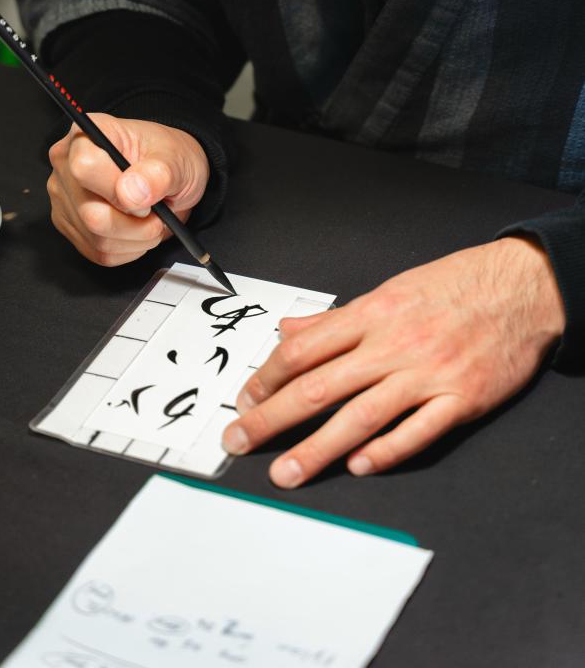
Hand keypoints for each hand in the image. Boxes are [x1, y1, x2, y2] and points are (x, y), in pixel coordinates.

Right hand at [47, 114, 209, 265]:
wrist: (169, 174)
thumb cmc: (168, 158)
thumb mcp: (176, 160)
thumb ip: (158, 173)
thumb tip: (131, 192)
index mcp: (88, 135)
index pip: (85, 168)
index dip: (119, 190)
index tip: (145, 195)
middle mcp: (66, 164)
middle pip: (91, 213)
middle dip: (134, 223)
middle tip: (155, 212)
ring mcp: (64, 196)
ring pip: (96, 237)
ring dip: (135, 238)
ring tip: (150, 220)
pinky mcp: (69, 224)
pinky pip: (98, 252)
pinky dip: (127, 248)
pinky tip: (136, 230)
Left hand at [222, 238, 565, 486]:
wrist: (519, 288)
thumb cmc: (452, 287)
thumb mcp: (389, 291)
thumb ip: (337, 320)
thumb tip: (289, 332)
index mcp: (372, 314)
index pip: (304, 349)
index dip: (268, 377)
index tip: (247, 399)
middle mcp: (394, 344)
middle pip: (320, 386)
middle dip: (273, 417)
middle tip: (240, 441)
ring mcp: (428, 373)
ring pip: (361, 416)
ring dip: (318, 448)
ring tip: (286, 473)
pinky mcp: (461, 399)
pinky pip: (419, 430)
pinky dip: (387, 450)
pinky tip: (359, 466)